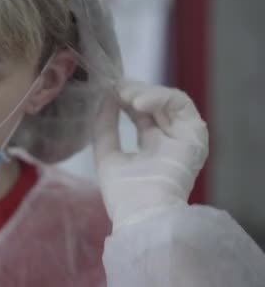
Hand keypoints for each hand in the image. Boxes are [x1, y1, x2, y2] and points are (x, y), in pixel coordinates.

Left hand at [93, 80, 208, 230]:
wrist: (142, 213)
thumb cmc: (124, 193)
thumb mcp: (106, 153)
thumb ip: (105, 126)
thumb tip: (105, 98)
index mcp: (151, 148)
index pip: (141, 114)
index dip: (125, 99)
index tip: (108, 89)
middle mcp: (170, 141)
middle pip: (155, 105)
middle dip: (134, 92)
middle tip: (116, 88)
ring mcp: (183, 138)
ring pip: (169, 101)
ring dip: (145, 92)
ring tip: (125, 95)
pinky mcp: (195, 136)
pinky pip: (182, 105)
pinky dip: (160, 97)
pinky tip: (139, 103)